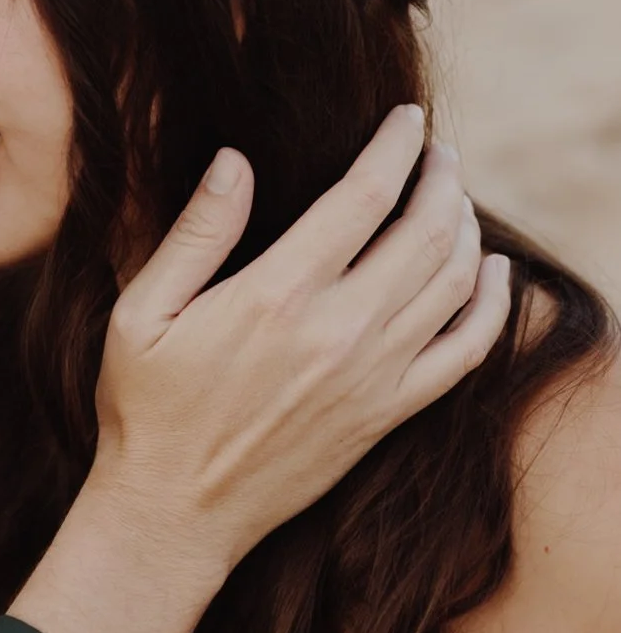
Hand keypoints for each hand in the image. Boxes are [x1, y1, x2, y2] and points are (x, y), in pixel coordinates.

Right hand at [92, 105, 510, 583]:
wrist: (174, 513)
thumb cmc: (145, 406)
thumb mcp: (141, 310)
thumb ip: (196, 233)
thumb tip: (236, 161)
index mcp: (277, 294)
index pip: (364, 197)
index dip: (395, 148)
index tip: (408, 120)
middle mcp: (339, 332)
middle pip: (425, 233)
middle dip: (441, 179)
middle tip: (437, 152)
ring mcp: (373, 378)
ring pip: (452, 284)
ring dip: (466, 229)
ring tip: (455, 199)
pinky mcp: (388, 415)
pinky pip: (466, 353)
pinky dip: (490, 306)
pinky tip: (491, 275)